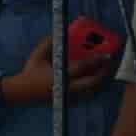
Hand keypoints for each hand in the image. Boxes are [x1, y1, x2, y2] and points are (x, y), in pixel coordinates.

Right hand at [0, 34, 115, 106]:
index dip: (96, 60)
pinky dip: (96, 88)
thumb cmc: (31, 72)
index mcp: (60, 75)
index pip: (82, 67)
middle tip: (112, 64)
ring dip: (103, 81)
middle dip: (105, 72)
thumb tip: (60, 33)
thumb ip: (48, 43)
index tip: (107, 55)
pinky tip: (99, 81)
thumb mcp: (37, 56)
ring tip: (108, 72)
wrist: (24, 92)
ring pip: (94, 91)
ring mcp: (71, 97)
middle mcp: (68, 88)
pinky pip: (89, 96)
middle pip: (93, 82)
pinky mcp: (71, 102)